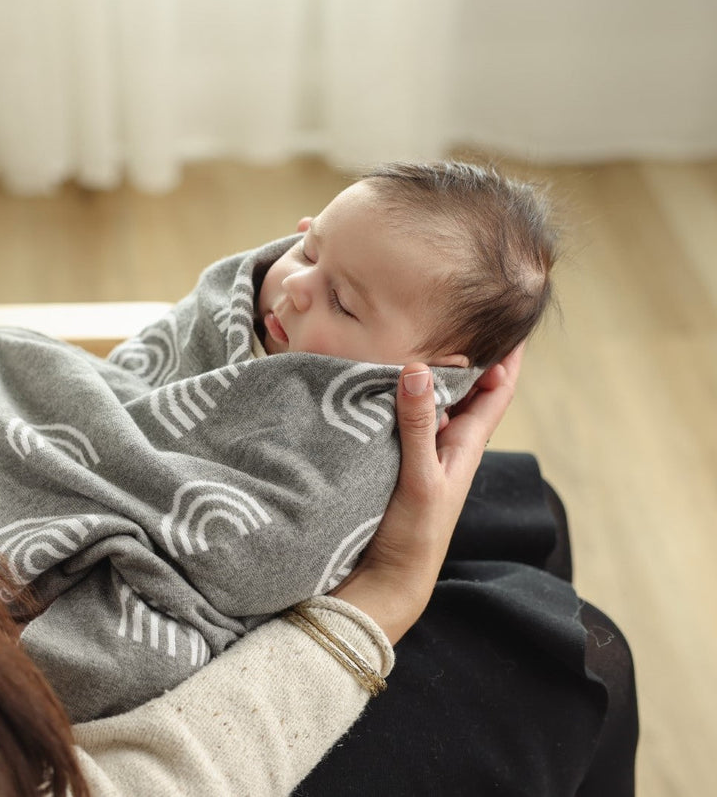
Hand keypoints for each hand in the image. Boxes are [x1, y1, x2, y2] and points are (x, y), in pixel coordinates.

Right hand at [331, 343, 523, 643]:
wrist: (387, 578)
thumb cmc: (414, 534)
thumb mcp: (421, 478)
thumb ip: (418, 426)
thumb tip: (418, 369)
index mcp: (466, 444)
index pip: (497, 391)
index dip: (508, 358)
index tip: (513, 322)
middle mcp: (448, 443)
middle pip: (465, 388)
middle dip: (464, 354)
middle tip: (453, 315)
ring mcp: (422, 451)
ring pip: (432, 400)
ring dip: (429, 372)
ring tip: (416, 337)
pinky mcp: (395, 458)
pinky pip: (404, 416)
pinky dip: (400, 395)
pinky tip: (381, 381)